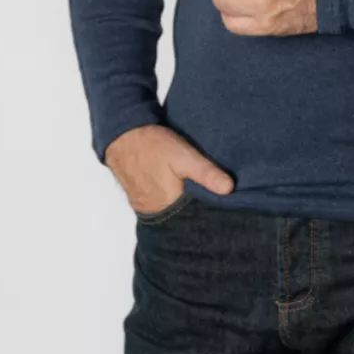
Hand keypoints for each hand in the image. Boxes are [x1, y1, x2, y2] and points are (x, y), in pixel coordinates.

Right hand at [104, 124, 234, 213]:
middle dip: (198, 208)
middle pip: (184, 216)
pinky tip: (179, 188)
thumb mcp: (184, 156)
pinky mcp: (141, 199)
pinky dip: (171, 199)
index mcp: (170, 206)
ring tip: (199, 191)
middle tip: (214, 194)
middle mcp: (157, 212)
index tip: (226, 203)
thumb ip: (206, 173)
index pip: (196, 217)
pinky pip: (161, 204)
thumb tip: (230, 189)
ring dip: (184, 203)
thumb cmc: (154, 145)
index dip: (211, 210)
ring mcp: (147, 207)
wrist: (122, 136)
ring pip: (173, 211)